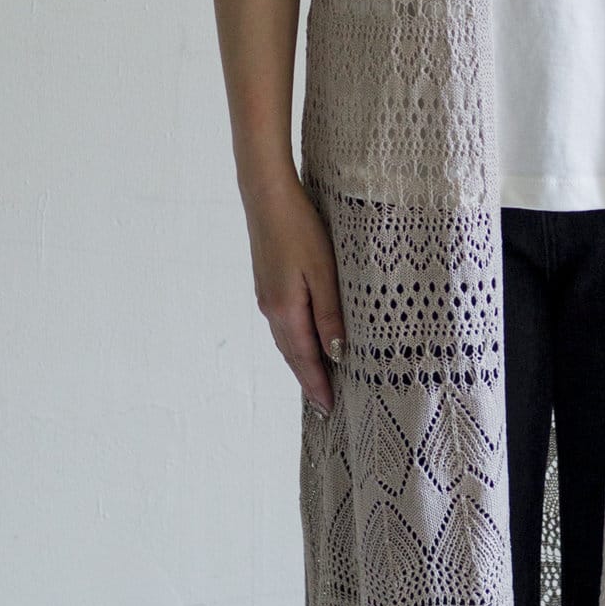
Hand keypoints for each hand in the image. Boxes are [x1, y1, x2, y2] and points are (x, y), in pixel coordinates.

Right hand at [241, 168, 346, 415]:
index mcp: (286, 309)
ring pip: (287, 340)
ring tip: (318, 380)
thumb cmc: (300, 229)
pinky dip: (296, 341)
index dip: (317, 384)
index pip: (305, 358)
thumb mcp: (324, 271)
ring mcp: (267, 296)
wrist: (267, 196)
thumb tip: (337, 353)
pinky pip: (283, 324)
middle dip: (309, 380)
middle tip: (324, 406)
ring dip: (302, 362)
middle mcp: (271, 308)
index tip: (328, 409)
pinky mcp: (268, 284)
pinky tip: (306, 340)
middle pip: (292, 354)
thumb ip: (330, 314)